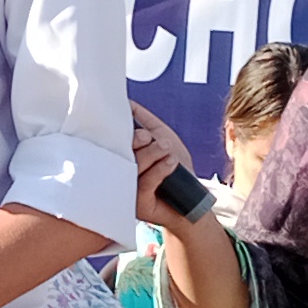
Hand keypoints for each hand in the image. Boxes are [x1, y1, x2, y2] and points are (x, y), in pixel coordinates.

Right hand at [130, 102, 210, 231]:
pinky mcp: (138, 204)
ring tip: (167, 149)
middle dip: (137, 140)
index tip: (135, 122)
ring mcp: (128, 189)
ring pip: (134, 165)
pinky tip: (171, 162)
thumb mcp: (164, 137)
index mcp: (124, 156)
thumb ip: (147, 120)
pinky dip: (160, 169)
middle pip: (122, 152)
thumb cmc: (177, 169)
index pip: (115, 141)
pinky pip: (145, 182)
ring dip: (153, 153)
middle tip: (149, 137)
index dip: (121, 129)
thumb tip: (128, 103)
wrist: (191, 200)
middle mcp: (121, 172)